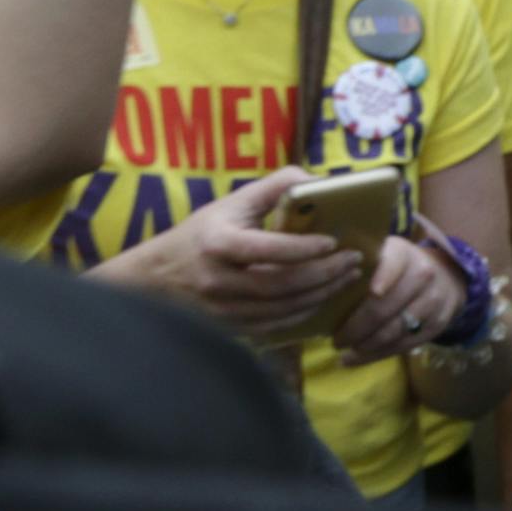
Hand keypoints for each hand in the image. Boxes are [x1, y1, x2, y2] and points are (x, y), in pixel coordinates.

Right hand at [94, 169, 368, 338]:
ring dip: (321, 295)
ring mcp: (223, 310)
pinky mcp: (229, 328)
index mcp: (219, 244)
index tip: (335, 242)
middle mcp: (219, 280)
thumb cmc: (203, 234)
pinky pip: (274, 326)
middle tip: (354, 262)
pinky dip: (303, 314)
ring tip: (347, 278)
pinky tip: (323, 298)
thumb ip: (275, 187)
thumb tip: (318, 181)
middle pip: (282, 284)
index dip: (305, 249)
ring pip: (282, 309)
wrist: (157, 278)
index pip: (269, 249)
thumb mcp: (232, 203)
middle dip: (325, 274)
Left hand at [332, 232, 467, 364]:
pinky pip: (405, 344)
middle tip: (336, 340)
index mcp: (404, 254)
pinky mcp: (437, 324)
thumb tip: (322, 277)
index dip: (385, 277)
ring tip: (345, 352)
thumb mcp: (384, 254)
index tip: (372, 292)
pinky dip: (379, 354)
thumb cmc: (399, 267)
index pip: (394, 264)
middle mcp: (423, 276)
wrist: (445, 276)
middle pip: (386, 307)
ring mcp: (434, 301)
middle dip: (356, 328)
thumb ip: (360, 263)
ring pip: (395, 331)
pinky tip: (359, 358)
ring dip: (366, 346)